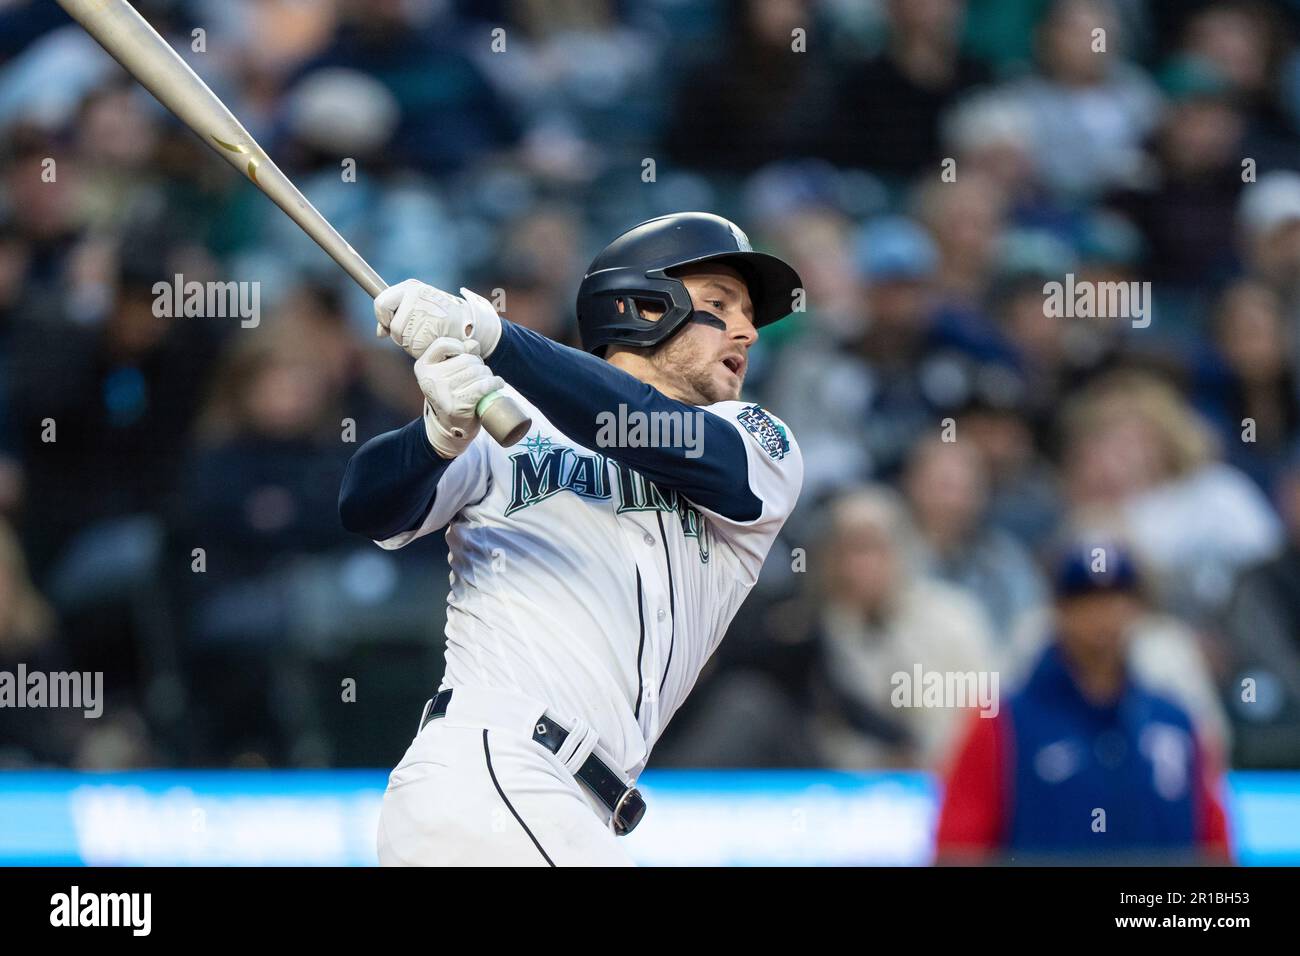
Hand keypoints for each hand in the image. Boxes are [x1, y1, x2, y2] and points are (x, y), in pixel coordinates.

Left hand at [374, 279, 501, 357]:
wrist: (471, 321)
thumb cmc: (443, 315)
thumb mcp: (419, 307)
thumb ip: (397, 315)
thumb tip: (380, 333)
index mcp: (411, 287)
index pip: (381, 304)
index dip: (383, 318)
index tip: (390, 325)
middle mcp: (415, 296)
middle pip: (393, 327)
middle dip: (403, 336)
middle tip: (421, 332)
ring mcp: (422, 312)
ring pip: (404, 340)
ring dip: (415, 344)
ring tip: (431, 335)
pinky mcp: (429, 328)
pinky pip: (415, 348)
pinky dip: (424, 350)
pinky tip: (436, 341)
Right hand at [415, 337, 506, 458]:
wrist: (451, 427)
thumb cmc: (452, 394)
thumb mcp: (447, 372)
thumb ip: (458, 354)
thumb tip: (473, 344)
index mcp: (423, 367)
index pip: (442, 344)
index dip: (458, 347)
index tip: (465, 356)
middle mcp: (430, 379)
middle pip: (465, 358)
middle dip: (479, 364)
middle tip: (481, 374)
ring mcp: (443, 392)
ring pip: (477, 371)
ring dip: (488, 374)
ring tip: (488, 380)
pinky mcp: (458, 405)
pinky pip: (483, 386)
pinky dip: (494, 383)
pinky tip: (498, 384)